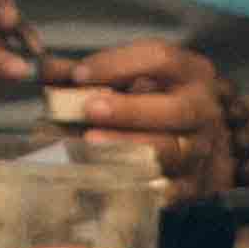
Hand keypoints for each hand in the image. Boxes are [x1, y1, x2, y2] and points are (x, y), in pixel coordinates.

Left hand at [44, 37, 241, 197]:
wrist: (207, 142)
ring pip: (171, 150)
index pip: (160, 58)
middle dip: (131, 110)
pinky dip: (141, 185)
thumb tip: (41, 70)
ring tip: (90, 144)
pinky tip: (112, 179)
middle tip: (89, 109)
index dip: (118, 63)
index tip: (78, 74)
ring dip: (130, 147)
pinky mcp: (194, 185)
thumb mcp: (133, 76)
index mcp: (190, 73)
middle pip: (176, 109)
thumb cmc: (157, 100)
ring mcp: (201, 149)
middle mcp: (203, 110)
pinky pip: (171, 189)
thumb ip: (88, 72)